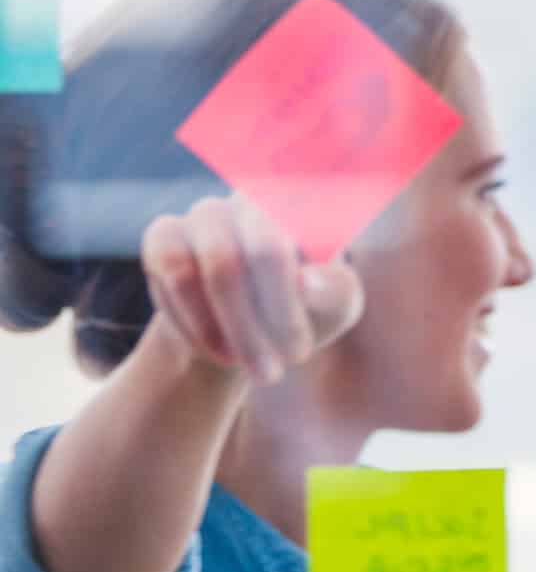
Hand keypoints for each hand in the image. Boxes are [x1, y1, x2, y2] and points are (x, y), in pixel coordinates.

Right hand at [141, 195, 363, 385]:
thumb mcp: (335, 309)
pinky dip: (193, 319)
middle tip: (274, 373)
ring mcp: (208, 211)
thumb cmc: (305, 312)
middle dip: (269, 322)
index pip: (312, 230)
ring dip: (232, 328)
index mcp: (309, 206)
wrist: (245, 330)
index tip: (299, 353)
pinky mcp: (165, 232)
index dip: (299, 296)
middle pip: (265, 252)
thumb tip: (304, 281)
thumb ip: (332, 291)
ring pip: (216, 265)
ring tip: (249, 366)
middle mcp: (257, 198)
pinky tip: (212, 347)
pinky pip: (174, 271)